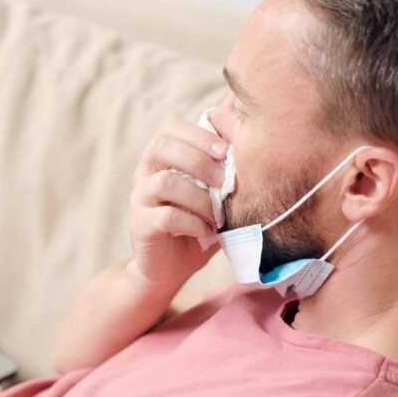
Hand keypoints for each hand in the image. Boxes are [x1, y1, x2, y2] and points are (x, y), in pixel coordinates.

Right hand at [129, 119, 226, 289]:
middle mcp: (145, 173)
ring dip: (199, 196)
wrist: (170, 267)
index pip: (172, 129)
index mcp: (161, 158)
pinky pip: (166, 217)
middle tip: (224, 180)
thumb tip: (258, 148)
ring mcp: (140, 199)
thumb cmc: (198, 224)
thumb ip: (225, 174)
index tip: (226, 150)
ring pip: (164, 182)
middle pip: (161, 146)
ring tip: (217, 213)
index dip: (200, 135)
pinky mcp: (141, 225)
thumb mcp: (213, 195)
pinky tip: (207, 231)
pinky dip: (193, 223)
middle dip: (198, 159)